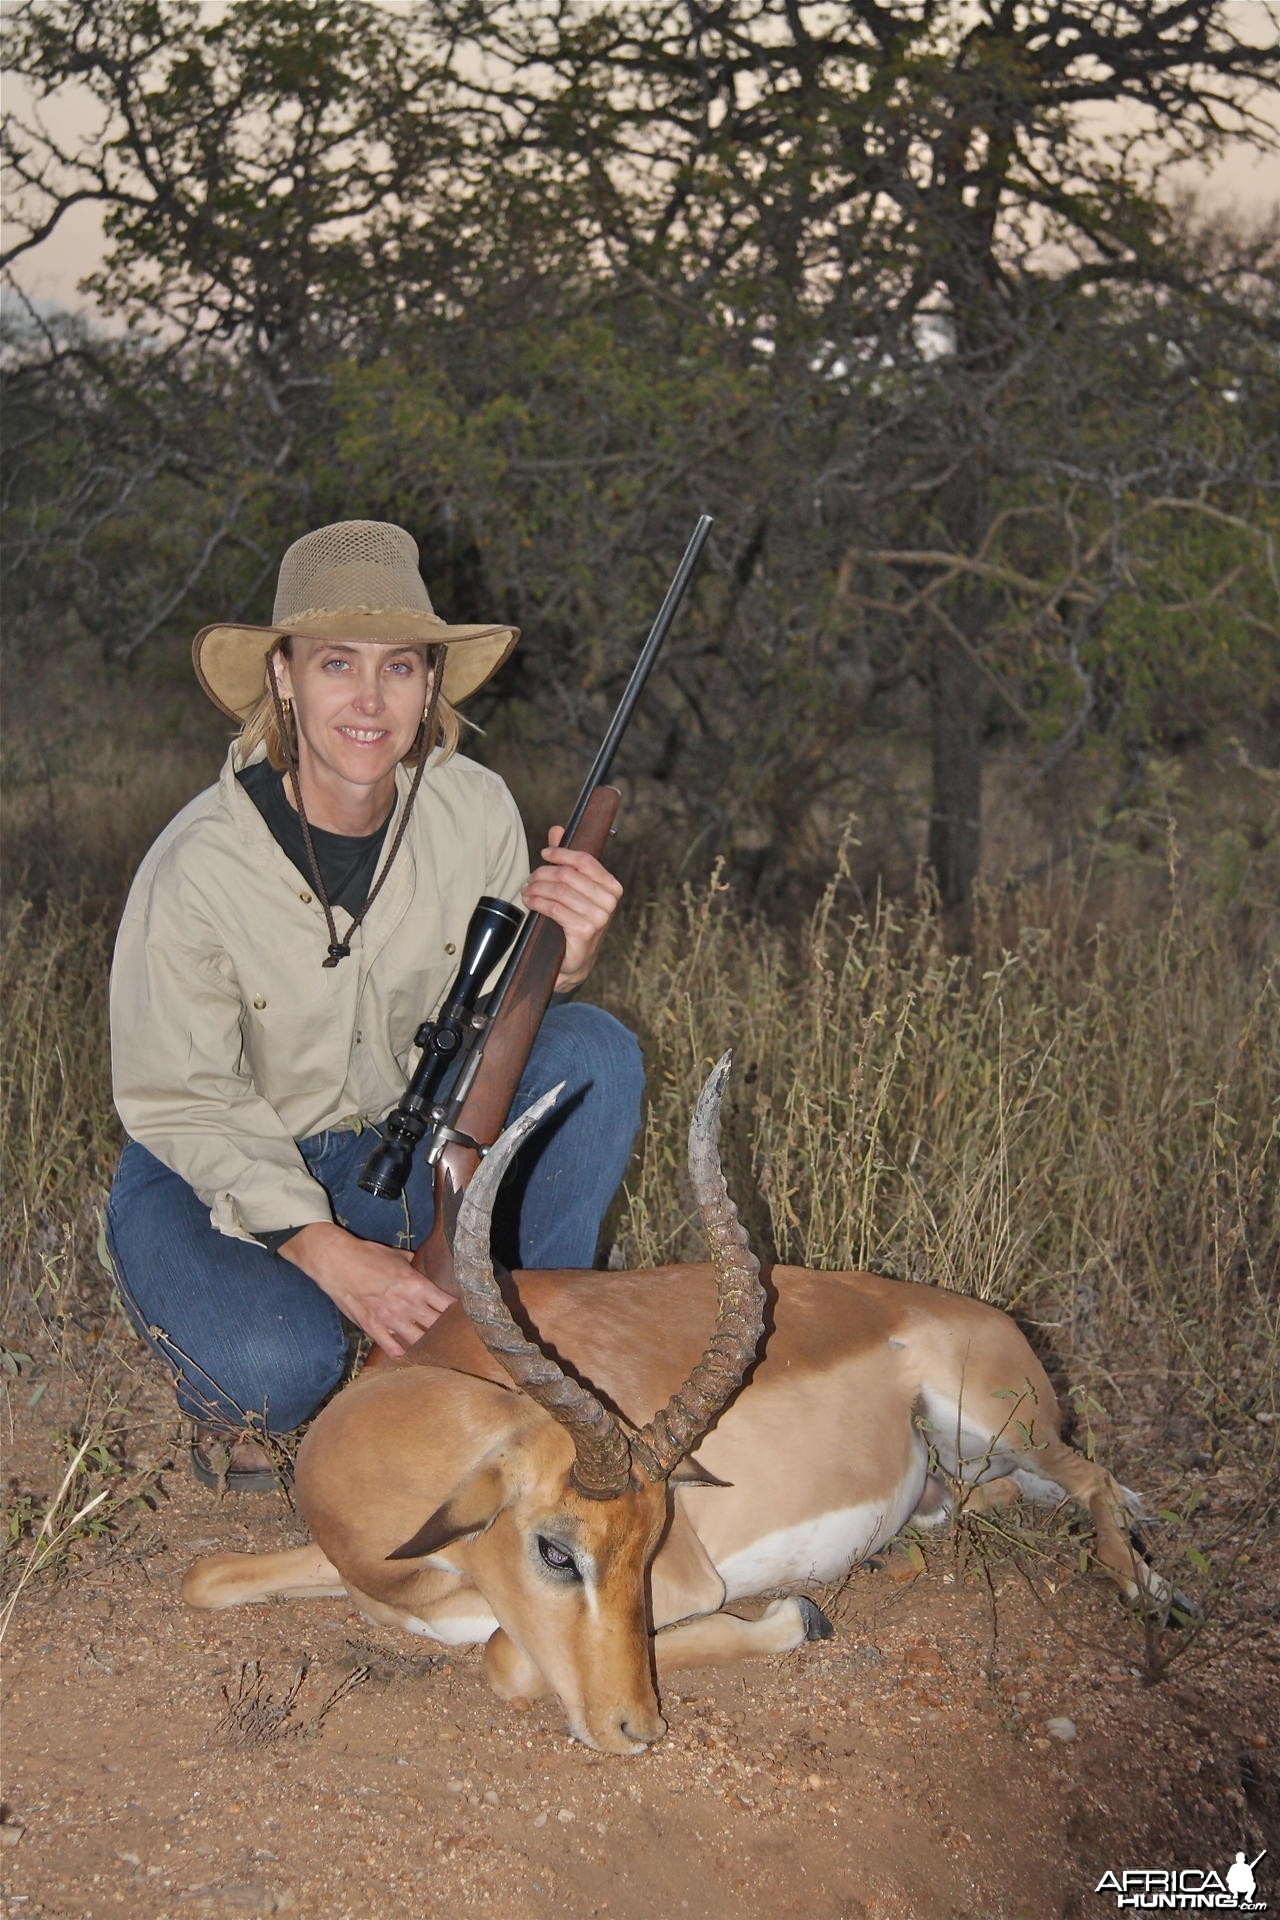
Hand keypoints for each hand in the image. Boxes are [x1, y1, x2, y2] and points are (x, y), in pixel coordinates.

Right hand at [277, 1223, 453, 1355]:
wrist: (336, 1262)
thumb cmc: (367, 1255)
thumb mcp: (397, 1256)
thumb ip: (414, 1265)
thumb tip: (423, 1266)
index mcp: (416, 1285)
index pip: (447, 1305)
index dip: (457, 1312)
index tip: (461, 1315)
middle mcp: (407, 1304)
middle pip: (437, 1326)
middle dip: (446, 1330)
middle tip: (451, 1334)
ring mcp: (390, 1318)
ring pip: (418, 1340)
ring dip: (427, 1343)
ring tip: (433, 1346)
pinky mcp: (372, 1327)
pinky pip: (391, 1346)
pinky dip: (401, 1351)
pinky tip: (407, 1351)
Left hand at [521, 825, 622, 991]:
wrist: (575, 959)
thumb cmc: (575, 920)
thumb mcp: (573, 889)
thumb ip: (566, 859)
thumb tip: (557, 830)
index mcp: (612, 887)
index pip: (585, 861)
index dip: (562, 853)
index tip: (544, 853)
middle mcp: (609, 901)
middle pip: (568, 875)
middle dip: (543, 874)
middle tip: (529, 879)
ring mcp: (599, 917)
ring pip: (559, 891)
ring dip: (537, 888)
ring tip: (527, 890)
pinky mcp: (585, 930)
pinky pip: (555, 908)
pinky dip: (537, 902)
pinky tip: (530, 901)